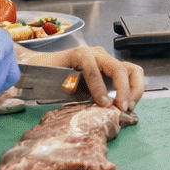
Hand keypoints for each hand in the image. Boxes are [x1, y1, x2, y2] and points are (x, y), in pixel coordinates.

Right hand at [20, 43, 146, 111]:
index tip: (130, 108)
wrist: (32, 72)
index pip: (133, 73)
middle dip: (132, 91)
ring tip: (114, 107)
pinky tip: (99, 100)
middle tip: (125, 109)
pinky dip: (99, 87)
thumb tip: (119, 115)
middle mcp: (103, 57)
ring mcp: (92, 53)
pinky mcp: (79, 53)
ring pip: (117, 68)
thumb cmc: (59, 84)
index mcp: (108, 66)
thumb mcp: (86, 95)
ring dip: (121, 90)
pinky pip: (93, 70)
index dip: (137, 90)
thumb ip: (101, 100)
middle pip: (130, 70)